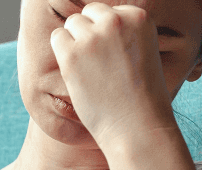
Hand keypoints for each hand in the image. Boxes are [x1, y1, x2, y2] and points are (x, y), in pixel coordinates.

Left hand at [49, 3, 174, 146]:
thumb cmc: (142, 95)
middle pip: (88, 14)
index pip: (108, 12)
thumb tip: (95, 26)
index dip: (106, 34)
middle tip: (98, 63)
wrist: (137, 125)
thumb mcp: (144, 52)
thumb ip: (123, 34)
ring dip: (75, 43)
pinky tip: (76, 71)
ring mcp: (92, 36)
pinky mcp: (72, 53)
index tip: (113, 56)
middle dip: (88, 34)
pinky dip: (62, 53)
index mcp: (138, 17)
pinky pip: (57, 38)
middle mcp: (116, 20)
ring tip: (89, 69)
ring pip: (72, 24)